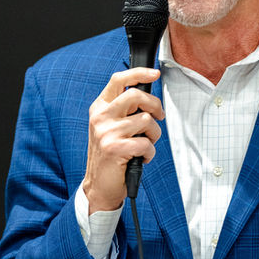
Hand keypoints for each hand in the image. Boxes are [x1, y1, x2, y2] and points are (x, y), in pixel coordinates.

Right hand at [82, 68, 164, 213]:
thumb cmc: (111, 154)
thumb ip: (124, 110)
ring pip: (146, 120)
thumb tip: (149, 96)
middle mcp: (100, 117)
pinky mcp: (114, 148)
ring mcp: (106, 132)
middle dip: (155, 105)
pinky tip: (141, 158)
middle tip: (159, 116)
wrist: (99, 185)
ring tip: (145, 145)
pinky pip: (146, 143)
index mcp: (100, 108)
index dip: (139, 73)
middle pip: (136, 95)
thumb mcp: (111, 127)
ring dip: (153, 135)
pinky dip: (149, 152)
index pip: (118, 80)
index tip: (155, 73)